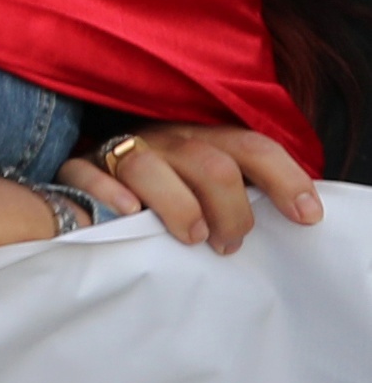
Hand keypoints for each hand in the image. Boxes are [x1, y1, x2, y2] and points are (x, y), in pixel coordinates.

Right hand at [59, 122, 320, 251]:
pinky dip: (106, 192)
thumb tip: (299, 214)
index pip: (253, 147)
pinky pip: (85, 174)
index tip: (307, 217)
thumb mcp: (205, 184)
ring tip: (190, 238)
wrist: (87, 179)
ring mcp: (120, 151)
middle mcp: (165, 140)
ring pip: (149, 166)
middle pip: (210, 165)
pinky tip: (126, 212)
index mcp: (202, 139)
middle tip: (229, 244)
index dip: (285, 179)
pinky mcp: (76, 169)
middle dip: (230, 211)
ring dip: (179, 207)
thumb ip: (242, 193)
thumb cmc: (162, 191)